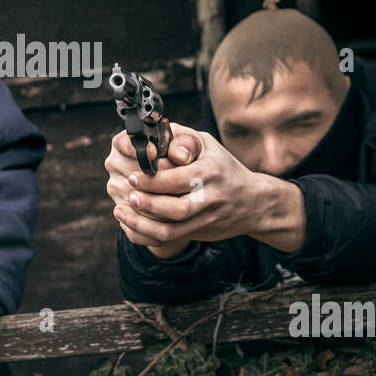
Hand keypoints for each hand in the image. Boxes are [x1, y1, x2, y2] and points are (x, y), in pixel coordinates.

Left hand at [112, 122, 306, 254]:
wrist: (253, 203)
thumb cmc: (224, 168)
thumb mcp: (208, 145)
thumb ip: (182, 138)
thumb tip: (155, 135)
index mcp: (211, 172)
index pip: (177, 179)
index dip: (151, 180)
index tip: (133, 176)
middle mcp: (210, 198)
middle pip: (174, 208)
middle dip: (146, 203)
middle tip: (128, 193)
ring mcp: (205, 219)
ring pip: (170, 230)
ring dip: (141, 223)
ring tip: (122, 211)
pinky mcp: (199, 233)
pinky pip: (169, 240)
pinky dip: (146, 236)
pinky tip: (131, 226)